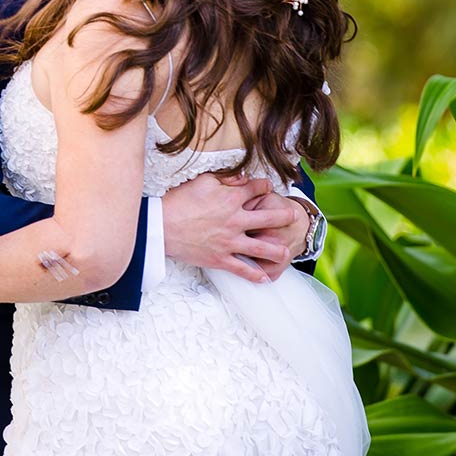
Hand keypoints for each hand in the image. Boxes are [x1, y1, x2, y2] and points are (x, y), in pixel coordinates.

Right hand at [160, 173, 304, 283]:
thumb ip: (226, 178)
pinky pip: (243, 269)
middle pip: (269, 218)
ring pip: (262, 248)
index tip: (268, 187)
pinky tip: (265, 277)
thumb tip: (243, 177)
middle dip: (284, 216)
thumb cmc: (180, 200)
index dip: (264, 186)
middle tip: (294, 217)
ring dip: (277, 250)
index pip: (257, 189)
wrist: (162, 226)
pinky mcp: (221, 259)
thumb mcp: (203, 180)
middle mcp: (236, 220)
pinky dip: (255, 275)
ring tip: (287, 251)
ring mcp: (230, 242)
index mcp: (232, 198)